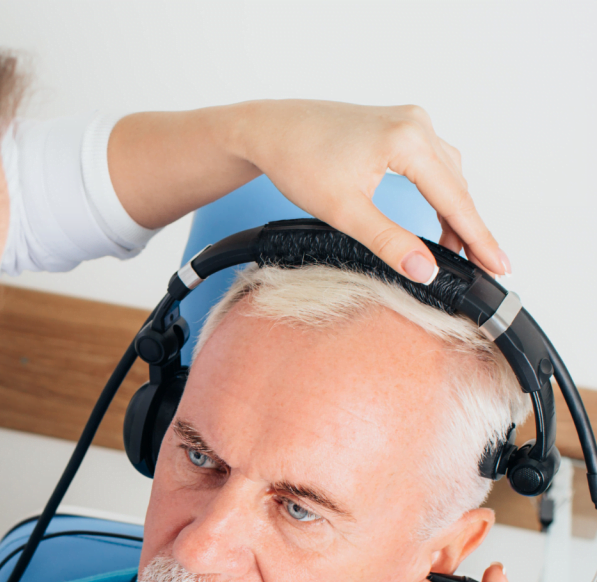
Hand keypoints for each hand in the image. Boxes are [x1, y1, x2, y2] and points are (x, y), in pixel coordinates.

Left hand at [111, 101, 508, 284]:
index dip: (479, 237)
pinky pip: (435, 163)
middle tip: (487, 267)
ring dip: (456, 212)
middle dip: (472, 228)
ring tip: (460, 251)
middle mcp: (416, 124)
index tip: (500, 264)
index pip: (455, 199)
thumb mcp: (344, 211)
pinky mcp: (399, 126)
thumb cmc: (299, 161)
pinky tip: (439, 218)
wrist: (272, 130)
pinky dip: (441, 193)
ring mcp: (410, 121)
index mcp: (407, 141)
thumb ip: (387, 242)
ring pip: (448, 174)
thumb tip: (426, 270)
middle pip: (457, 186)